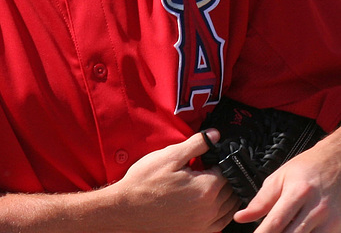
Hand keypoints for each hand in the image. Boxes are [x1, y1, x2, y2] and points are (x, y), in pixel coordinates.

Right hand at [104, 130, 238, 232]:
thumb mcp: (170, 156)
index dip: (222, 161)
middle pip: (231, 190)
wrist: (128, 209)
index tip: (212, 156)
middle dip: (225, 176)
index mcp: (206, 188)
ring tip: (214, 183)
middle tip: (212, 167)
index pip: (228, 172)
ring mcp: (204, 224)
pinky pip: (220, 223)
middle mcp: (210, 209)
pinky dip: (222, 212)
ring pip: (229, 208)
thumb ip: (196, 144)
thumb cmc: (146, 181)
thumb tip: (215, 135)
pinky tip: (212, 203)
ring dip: (227, 194)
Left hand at [234, 134, 340, 231]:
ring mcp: (330, 220)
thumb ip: (261, 200)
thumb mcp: (280, 177)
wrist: (336, 162)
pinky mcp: (338, 227)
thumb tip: (241, 217)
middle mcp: (315, 208)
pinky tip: (295, 231)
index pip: (276, 221)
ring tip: (279, 230)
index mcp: (298, 192)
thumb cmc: (306, 168)